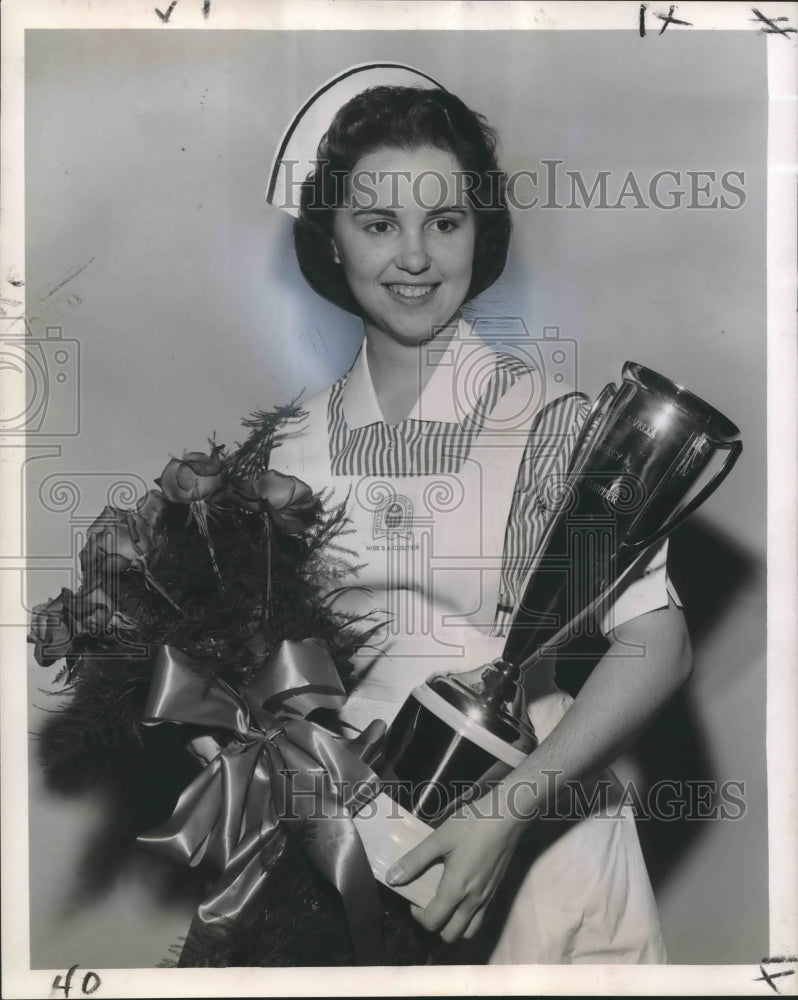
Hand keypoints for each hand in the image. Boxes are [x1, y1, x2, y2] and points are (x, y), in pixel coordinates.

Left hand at [386, 792, 524, 942]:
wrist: (507, 817)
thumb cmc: (471, 824)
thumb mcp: (439, 838)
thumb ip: (415, 860)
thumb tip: (392, 878)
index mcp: (457, 889)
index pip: (433, 921)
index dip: (418, 915)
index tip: (413, 896)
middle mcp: (474, 901)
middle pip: (451, 935)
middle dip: (434, 926)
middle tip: (427, 903)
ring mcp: (487, 898)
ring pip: (469, 931)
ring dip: (453, 926)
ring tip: (444, 905)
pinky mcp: (496, 891)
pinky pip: (481, 918)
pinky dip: (468, 918)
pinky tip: (462, 897)